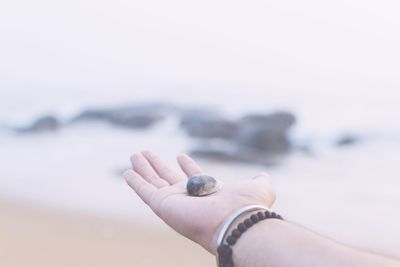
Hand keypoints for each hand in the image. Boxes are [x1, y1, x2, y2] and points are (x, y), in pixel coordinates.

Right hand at [124, 151, 275, 254]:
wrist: (235, 221)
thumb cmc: (247, 206)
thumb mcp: (259, 188)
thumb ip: (260, 181)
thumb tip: (263, 176)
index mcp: (207, 193)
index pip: (193, 177)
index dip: (187, 165)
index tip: (180, 155)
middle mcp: (188, 198)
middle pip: (167, 177)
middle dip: (157, 165)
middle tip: (146, 152)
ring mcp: (174, 202)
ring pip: (153, 182)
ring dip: (143, 169)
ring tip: (135, 154)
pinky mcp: (163, 205)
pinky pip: (145, 191)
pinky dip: (135, 182)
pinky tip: (127, 172)